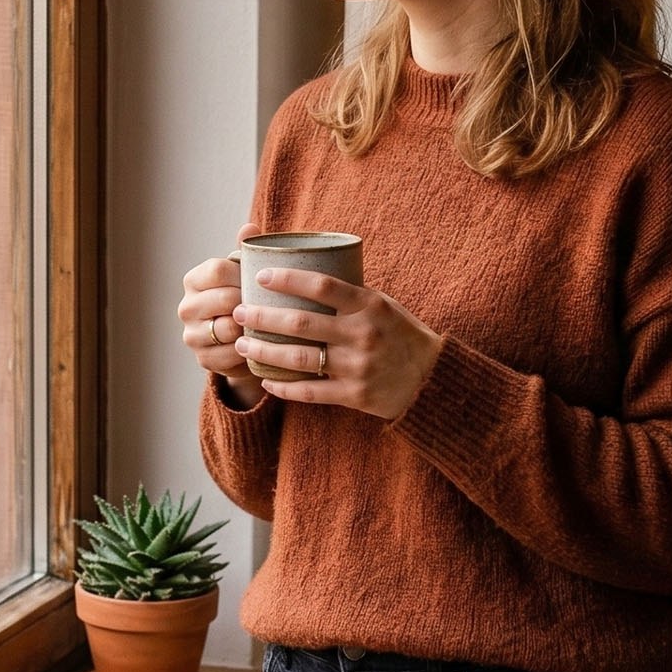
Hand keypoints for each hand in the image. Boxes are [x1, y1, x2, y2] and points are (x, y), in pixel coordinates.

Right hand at [177, 223, 264, 405]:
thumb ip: (246, 251)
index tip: (261, 281)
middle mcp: (186, 307)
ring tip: (264, 324)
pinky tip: (258, 344)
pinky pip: (230, 354)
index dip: (243, 275)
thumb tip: (250, 227)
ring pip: (227, 328)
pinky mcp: (202, 359)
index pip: (218, 270)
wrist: (241, 340)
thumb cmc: (244, 298)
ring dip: (249, 327)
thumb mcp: (245, 274)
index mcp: (194, 280)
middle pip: (224, 299)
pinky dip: (247, 350)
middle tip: (268, 304)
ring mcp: (191, 335)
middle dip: (250, 302)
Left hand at [232, 268, 444, 419]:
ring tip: (242, 343)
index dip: (288, 279)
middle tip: (238, 312)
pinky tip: (266, 380)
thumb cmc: (401, 335)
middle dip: (262, 317)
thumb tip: (304, 277)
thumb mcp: (383, 305)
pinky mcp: (355, 395)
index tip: (261, 276)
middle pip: (300, 323)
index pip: (322, 286)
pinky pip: (310, 391)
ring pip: (298, 359)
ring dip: (264, 351)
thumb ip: (350, 295)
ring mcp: (357, 366)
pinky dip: (284, 387)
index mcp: (369, 305)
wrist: (432, 379)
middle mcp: (362, 334)